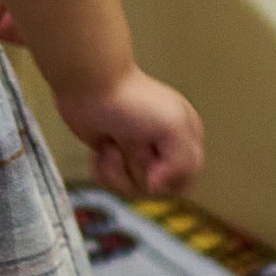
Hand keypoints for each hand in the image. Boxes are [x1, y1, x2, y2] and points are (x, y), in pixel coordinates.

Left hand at [57, 64, 202, 200]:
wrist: (90, 86)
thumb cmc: (133, 101)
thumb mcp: (174, 127)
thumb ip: (184, 162)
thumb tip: (158, 187)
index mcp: (186, 138)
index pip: (186, 178)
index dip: (168, 179)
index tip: (153, 167)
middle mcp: (163, 148)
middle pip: (156, 189)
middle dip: (138, 170)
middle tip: (129, 144)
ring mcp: (136, 153)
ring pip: (132, 188)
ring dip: (117, 170)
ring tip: (110, 145)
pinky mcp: (112, 157)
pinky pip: (112, 183)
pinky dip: (103, 170)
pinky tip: (100, 149)